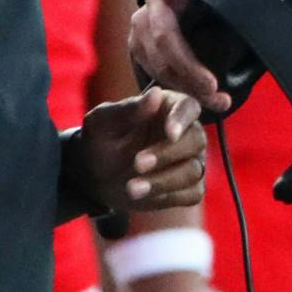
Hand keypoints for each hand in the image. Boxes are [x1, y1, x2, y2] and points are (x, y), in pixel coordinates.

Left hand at [75, 88, 206, 210]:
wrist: (95, 176)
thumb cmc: (101, 140)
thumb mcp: (103, 122)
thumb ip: (128, 109)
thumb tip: (156, 94)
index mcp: (169, 108)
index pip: (189, 107)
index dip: (182, 119)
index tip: (169, 133)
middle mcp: (186, 133)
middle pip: (196, 140)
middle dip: (167, 154)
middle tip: (137, 163)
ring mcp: (190, 161)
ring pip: (193, 171)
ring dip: (163, 181)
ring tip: (131, 188)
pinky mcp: (188, 188)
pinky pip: (192, 194)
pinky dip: (168, 196)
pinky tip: (143, 195)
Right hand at [112, 0, 285, 114]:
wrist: (206, 22)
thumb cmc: (220, 5)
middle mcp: (154, 6)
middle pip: (164, 39)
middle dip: (187, 67)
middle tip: (213, 88)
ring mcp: (141, 29)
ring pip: (158, 63)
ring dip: (186, 85)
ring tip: (217, 99)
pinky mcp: (140, 51)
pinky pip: (155, 75)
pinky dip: (180, 92)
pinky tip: (207, 102)